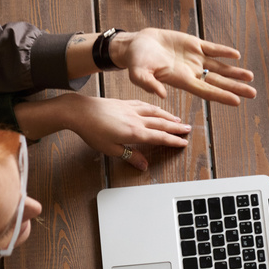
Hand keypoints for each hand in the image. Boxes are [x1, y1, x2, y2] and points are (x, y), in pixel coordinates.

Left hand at [13, 92, 191, 171]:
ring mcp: (131, 109)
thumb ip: (130, 156)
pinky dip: (155, 107)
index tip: (183, 142)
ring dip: (168, 116)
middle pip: (161, 124)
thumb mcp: (110, 149)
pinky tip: (157, 108)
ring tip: (177, 120)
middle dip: (176, 128)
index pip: (159, 137)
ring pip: (155, 112)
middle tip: (188, 129)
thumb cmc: (92, 131)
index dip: (173, 141)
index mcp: (134, 132)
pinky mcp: (125, 103)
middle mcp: (136, 119)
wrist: (80, 111)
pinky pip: (145, 105)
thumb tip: (144, 165)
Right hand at [110, 29, 255, 106]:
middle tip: (253, 93)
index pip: (205, 90)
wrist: (136, 45)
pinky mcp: (193, 44)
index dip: (221, 95)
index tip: (236, 102)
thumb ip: (149, 84)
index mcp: (181, 80)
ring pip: (219, 67)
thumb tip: (162, 95)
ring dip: (234, 72)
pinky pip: (212, 49)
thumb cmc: (136, 62)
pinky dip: (224, 51)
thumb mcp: (138, 74)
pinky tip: (236, 55)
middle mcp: (191, 72)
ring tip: (250, 77)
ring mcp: (193, 58)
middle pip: (218, 81)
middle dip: (235, 87)